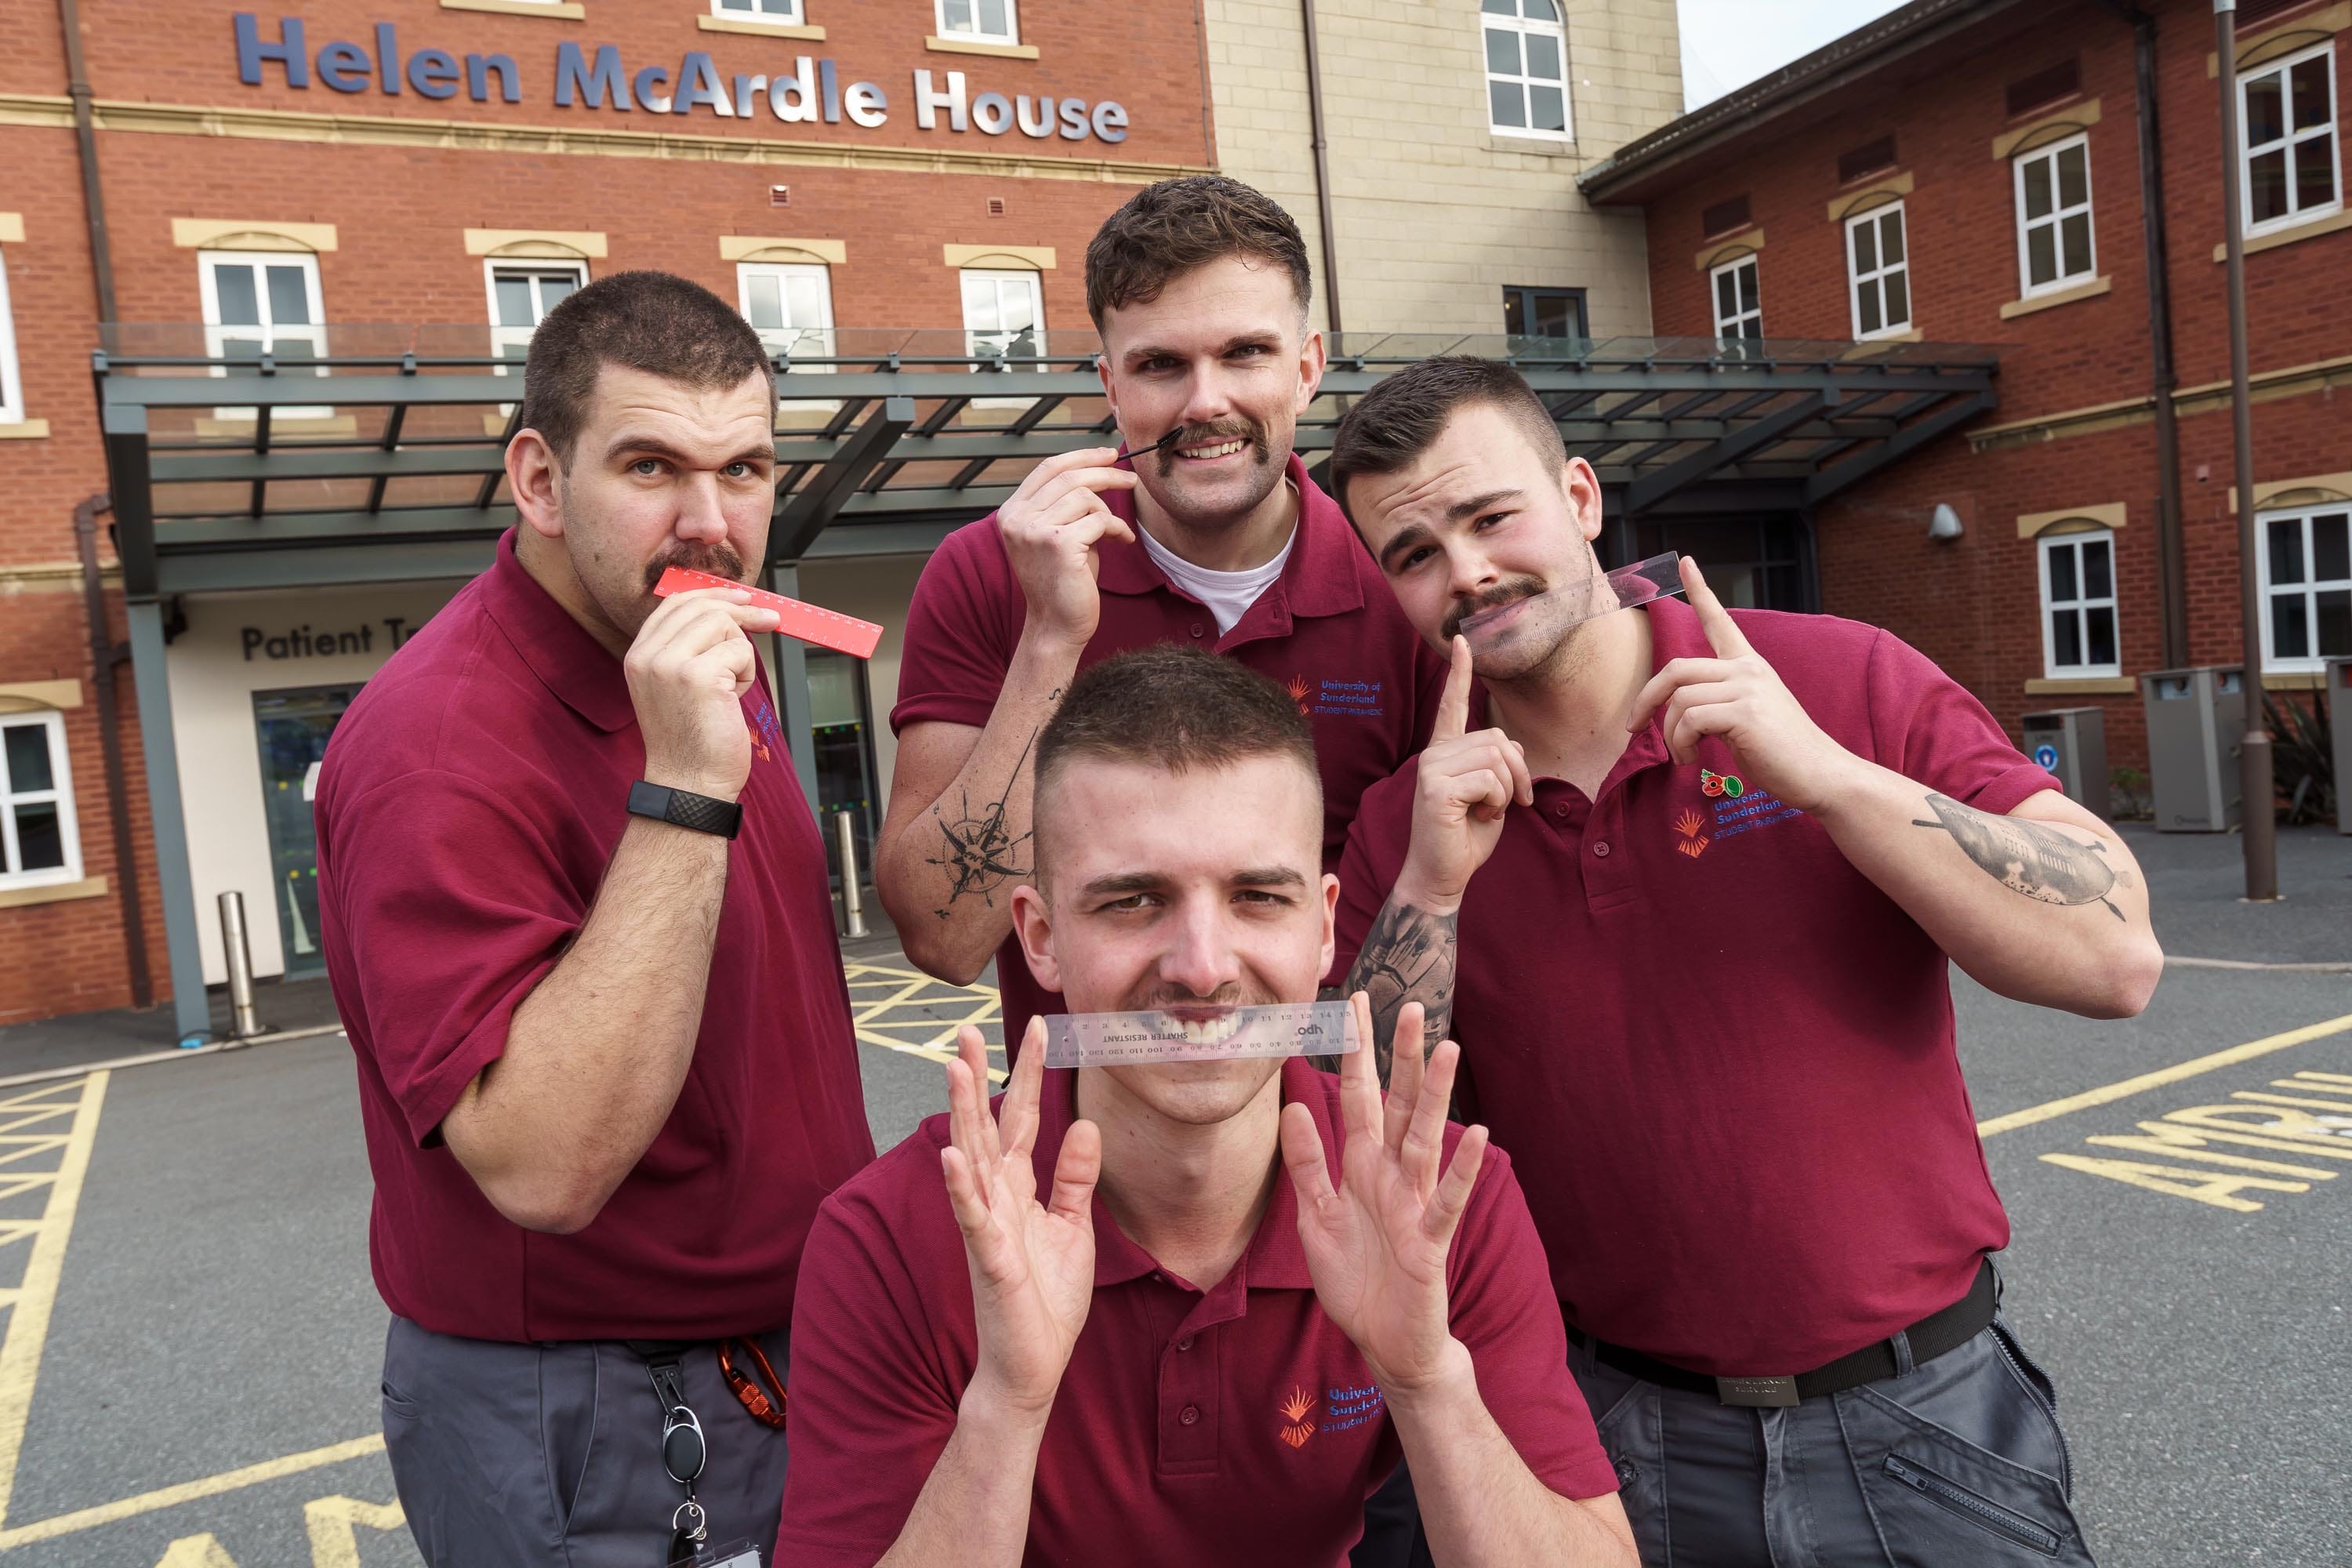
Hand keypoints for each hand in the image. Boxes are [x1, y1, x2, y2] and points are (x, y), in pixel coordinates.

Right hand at [623, 587, 779, 803]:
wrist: (689, 783)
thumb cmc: (692, 742)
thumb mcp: (677, 687)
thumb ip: (687, 649)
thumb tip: (728, 613)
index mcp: (639, 655)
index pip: (676, 603)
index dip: (713, 594)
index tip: (743, 597)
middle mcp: (649, 655)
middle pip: (703, 606)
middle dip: (743, 610)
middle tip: (771, 619)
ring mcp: (671, 664)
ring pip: (724, 625)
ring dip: (740, 654)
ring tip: (730, 688)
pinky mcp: (699, 676)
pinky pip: (740, 651)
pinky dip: (747, 674)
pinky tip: (731, 700)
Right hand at [940, 1019, 1100, 1421]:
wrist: (1032, 1367)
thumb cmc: (1046, 1300)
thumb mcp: (1072, 1228)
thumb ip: (1073, 1178)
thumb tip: (1084, 1124)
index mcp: (1018, 1190)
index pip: (1022, 1120)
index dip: (1028, 1074)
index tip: (1039, 1026)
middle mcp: (996, 1200)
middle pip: (986, 1128)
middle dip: (978, 1078)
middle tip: (967, 1028)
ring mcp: (987, 1228)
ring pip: (972, 1160)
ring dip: (962, 1115)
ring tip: (953, 1068)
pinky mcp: (990, 1260)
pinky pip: (973, 1218)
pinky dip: (962, 1186)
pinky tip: (953, 1154)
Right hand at [996, 447, 1139, 649]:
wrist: (1057, 626)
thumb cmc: (1063, 581)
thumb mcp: (1059, 534)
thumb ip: (1067, 505)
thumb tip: (1100, 469)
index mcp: (1012, 512)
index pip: (1048, 469)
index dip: (1081, 456)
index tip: (1109, 454)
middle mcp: (1017, 518)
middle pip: (1069, 477)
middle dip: (1106, 473)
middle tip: (1131, 478)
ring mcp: (1035, 530)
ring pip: (1085, 497)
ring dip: (1109, 511)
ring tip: (1116, 531)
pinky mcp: (1058, 544)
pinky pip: (1100, 520)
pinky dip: (1117, 528)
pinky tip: (1123, 541)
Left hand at [1283, 994, 1488, 1394]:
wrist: (1385, 1343)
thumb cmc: (1356, 1279)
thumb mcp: (1317, 1219)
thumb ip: (1307, 1165)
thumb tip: (1293, 1105)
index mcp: (1362, 1166)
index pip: (1359, 1097)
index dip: (1356, 1053)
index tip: (1353, 1004)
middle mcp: (1392, 1176)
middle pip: (1399, 1107)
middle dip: (1403, 1058)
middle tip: (1411, 1005)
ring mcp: (1414, 1205)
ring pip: (1426, 1140)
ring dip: (1435, 1097)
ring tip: (1447, 1050)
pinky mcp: (1428, 1243)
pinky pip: (1445, 1201)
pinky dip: (1460, 1169)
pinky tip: (1476, 1133)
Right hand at [1399, 637, 1531, 907]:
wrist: (1442, 876)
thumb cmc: (1466, 839)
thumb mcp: (1493, 798)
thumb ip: (1499, 768)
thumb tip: (1515, 748)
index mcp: (1444, 754)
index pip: (1452, 707)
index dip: (1460, 674)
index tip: (1463, 640)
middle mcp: (1434, 755)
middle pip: (1498, 739)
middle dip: (1518, 772)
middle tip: (1512, 803)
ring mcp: (1431, 769)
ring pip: (1497, 758)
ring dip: (1507, 790)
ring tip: (1490, 812)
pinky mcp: (1436, 788)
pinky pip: (1489, 780)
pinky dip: (1497, 802)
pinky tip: (1480, 818)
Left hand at [1624, 557, 1859, 814]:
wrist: (1819, 774)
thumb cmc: (1781, 753)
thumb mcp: (1747, 716)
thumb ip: (1717, 702)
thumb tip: (1678, 712)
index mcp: (1749, 666)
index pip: (1720, 620)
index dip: (1700, 590)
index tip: (1684, 561)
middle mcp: (1748, 669)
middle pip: (1676, 668)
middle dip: (1646, 699)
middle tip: (1633, 727)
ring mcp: (1748, 688)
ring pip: (1679, 699)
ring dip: (1669, 734)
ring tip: (1684, 755)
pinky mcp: (1745, 712)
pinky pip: (1690, 719)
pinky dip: (1681, 743)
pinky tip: (1693, 758)